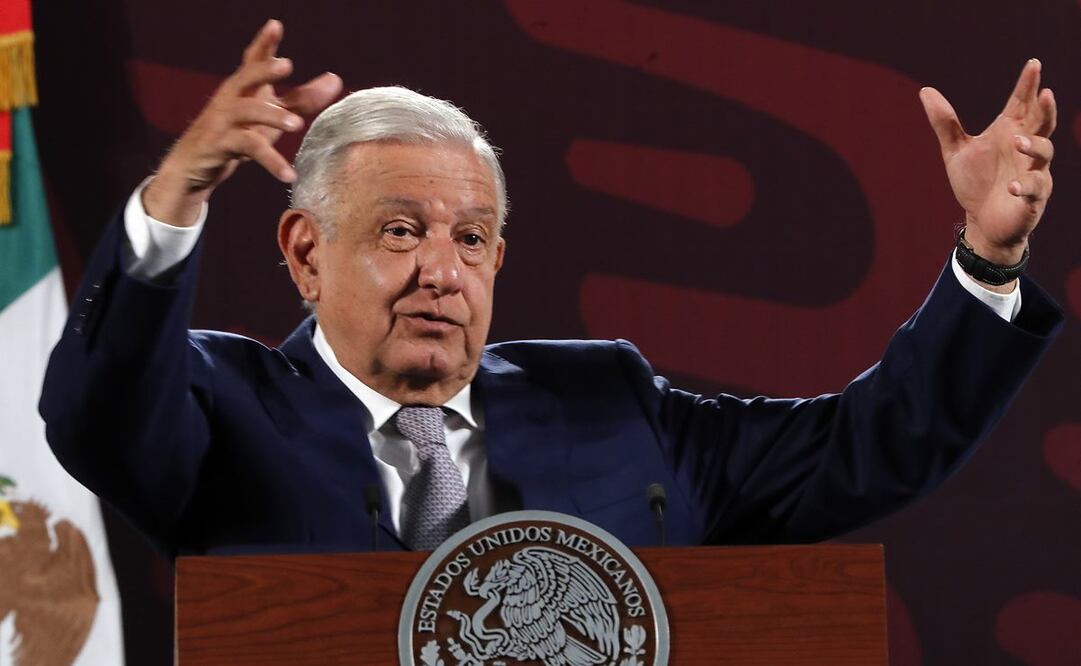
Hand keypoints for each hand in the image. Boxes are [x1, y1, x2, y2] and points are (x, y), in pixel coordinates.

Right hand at [143, 19, 342, 226]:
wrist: (197, 165)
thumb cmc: (239, 133)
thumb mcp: (272, 115)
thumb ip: (303, 98)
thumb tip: (336, 79)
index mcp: (244, 87)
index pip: (253, 59)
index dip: (264, 42)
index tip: (276, 25)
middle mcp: (231, 97)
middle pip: (246, 77)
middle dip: (264, 70)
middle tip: (286, 65)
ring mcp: (223, 119)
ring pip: (248, 112)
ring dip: (273, 116)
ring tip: (298, 125)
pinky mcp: (220, 144)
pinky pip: (249, 149)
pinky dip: (272, 162)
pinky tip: (290, 175)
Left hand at [920, 59, 1055, 265]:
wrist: (982, 222)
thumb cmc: (974, 182)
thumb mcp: (956, 151)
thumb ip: (944, 123)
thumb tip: (925, 90)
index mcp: (1010, 132)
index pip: (1022, 104)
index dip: (1028, 85)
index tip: (1033, 64)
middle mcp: (1026, 148)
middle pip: (1042, 122)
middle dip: (1045, 109)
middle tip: (1045, 93)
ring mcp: (1033, 171)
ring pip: (1044, 152)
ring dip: (1034, 145)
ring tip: (1018, 141)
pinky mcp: (1033, 197)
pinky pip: (1034, 188)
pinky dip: (1024, 185)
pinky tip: (1011, 186)